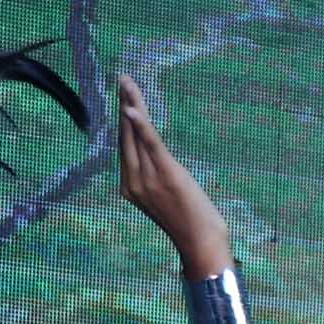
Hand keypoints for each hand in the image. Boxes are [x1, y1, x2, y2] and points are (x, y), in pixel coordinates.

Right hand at [116, 73, 236, 271]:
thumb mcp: (167, 199)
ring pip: (136, 135)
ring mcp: (148, 179)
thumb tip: (160, 164)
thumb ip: (158, 180)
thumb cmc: (190, 224)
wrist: (201, 244)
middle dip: (124, 105)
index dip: (124, 120)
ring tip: (126, 82)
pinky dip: (140, 125)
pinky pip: (150, 145)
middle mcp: (133, 181)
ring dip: (131, 105)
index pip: (125, 146)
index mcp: (131, 187)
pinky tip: (131, 108)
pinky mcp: (166, 175)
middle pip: (126, 136)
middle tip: (122, 79)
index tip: (123, 98)